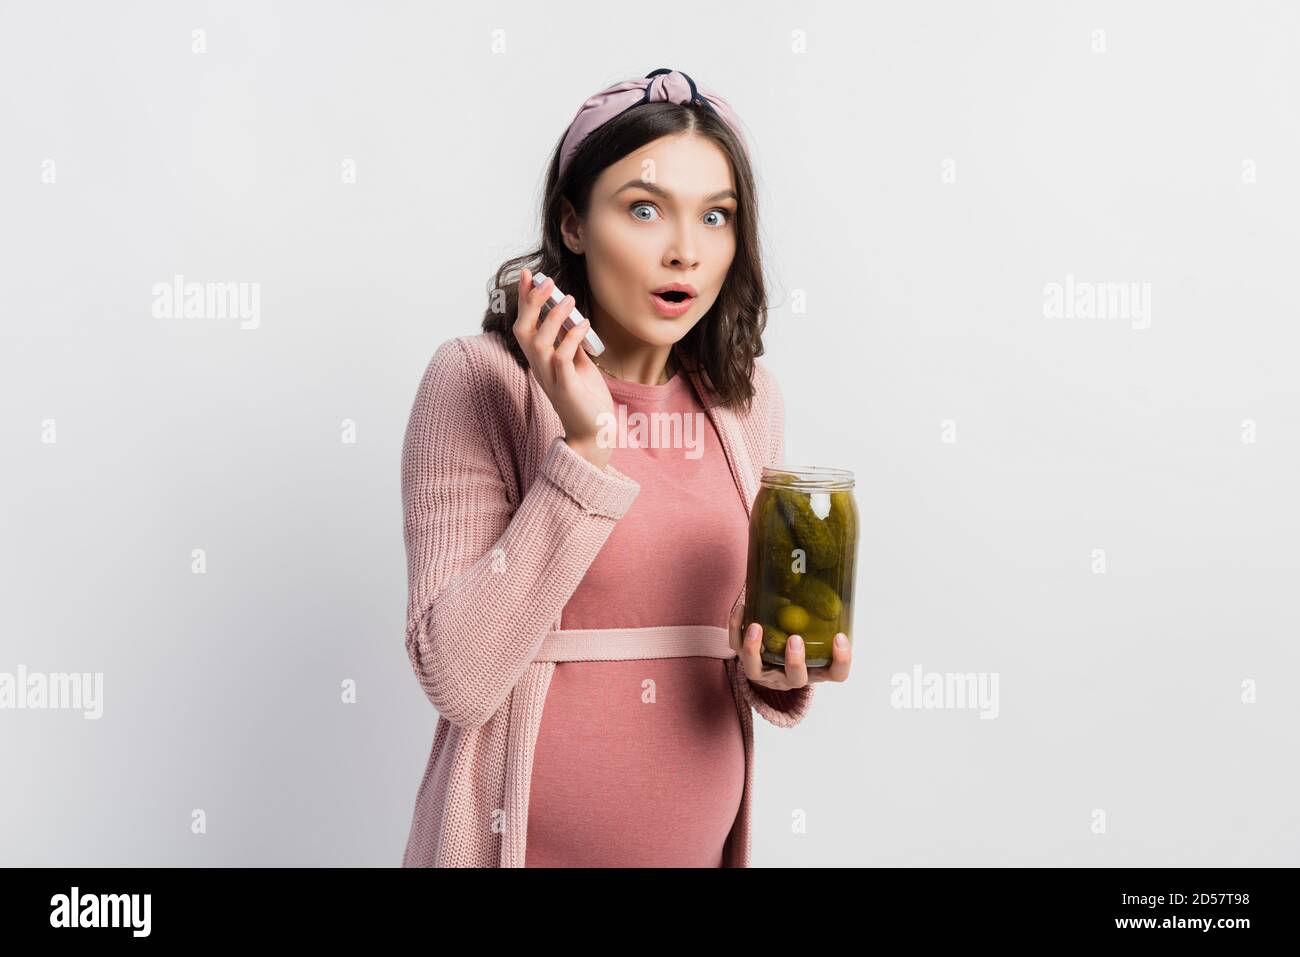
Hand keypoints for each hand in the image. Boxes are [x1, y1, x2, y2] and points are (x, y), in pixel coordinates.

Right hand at [513, 267, 613, 466]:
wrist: (594, 431)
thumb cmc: (586, 397)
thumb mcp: (578, 364)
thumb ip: (571, 343)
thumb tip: (572, 318)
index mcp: (540, 360)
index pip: (525, 324)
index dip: (524, 300)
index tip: (528, 274)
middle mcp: (539, 367)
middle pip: (523, 331)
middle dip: (532, 304)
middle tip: (548, 282)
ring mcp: (550, 378)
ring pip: (539, 342)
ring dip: (553, 318)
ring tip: (570, 299)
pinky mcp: (565, 388)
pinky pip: (562, 358)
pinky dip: (571, 338)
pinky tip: (584, 325)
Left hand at [728, 602, 851, 688]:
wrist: (773, 666)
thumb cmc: (802, 643)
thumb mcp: (816, 634)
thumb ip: (823, 614)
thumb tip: (829, 575)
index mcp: (816, 671)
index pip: (836, 673)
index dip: (842, 660)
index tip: (841, 637)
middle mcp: (791, 676)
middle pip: (796, 677)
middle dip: (795, 661)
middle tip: (795, 639)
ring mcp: (765, 672)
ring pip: (756, 669)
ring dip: (754, 648)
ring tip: (756, 626)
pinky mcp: (745, 661)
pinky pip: (736, 647)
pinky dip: (736, 627)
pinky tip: (741, 608)